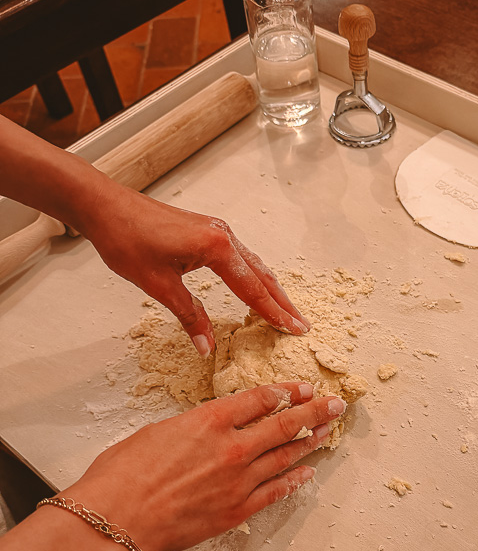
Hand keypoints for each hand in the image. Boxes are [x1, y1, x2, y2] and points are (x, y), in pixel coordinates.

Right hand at [66, 383, 345, 550]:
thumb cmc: (124, 474)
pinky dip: (294, 480)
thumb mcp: (159, 431)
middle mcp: (232, 447)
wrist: (118, 519)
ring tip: (328, 432)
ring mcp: (239, 480)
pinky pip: (276, 491)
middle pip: (284, 423)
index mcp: (210, 420)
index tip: (301, 388)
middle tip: (334, 404)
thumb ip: (194, 427)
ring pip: (286, 456)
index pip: (260, 399)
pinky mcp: (238, 509)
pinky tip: (307, 472)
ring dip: (310, 442)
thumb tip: (210, 429)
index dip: (286, 391)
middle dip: (314, 411)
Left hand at [76, 182, 309, 355]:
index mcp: (216, 247)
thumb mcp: (158, 284)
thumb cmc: (126, 238)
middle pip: (261, 275)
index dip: (273, 313)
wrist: (104, 205)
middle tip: (301, 324)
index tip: (294, 329)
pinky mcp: (206, 230)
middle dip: (282, 302)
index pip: (253, 288)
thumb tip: (206, 345)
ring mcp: (216, 230)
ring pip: (253, 264)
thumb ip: (188, 315)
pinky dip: (253, 275)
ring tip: (285, 309)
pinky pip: (240, 256)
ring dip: (270, 288)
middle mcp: (222, 235)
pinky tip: (254, 285)